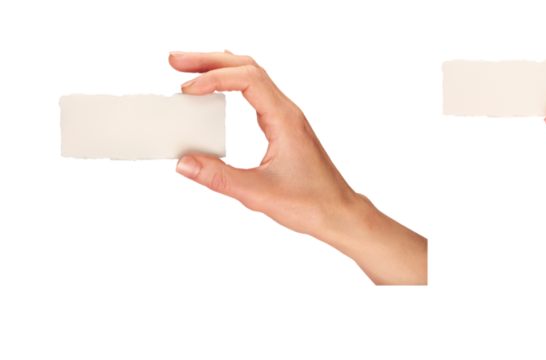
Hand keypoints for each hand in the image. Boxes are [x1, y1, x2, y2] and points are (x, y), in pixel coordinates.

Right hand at [167, 48, 361, 240]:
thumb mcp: (258, 194)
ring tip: (189, 69)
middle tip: (175, 61)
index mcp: (285, 120)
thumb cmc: (312, 205)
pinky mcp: (284, 126)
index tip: (186, 90)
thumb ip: (218, 178)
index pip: (248, 79)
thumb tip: (184, 164)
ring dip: (221, 68)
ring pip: (254, 75)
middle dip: (210, 60)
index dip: (214, 78)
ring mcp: (288, 117)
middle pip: (248, 66)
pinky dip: (233, 83)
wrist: (340, 214)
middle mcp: (288, 111)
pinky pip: (257, 91)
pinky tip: (216, 87)